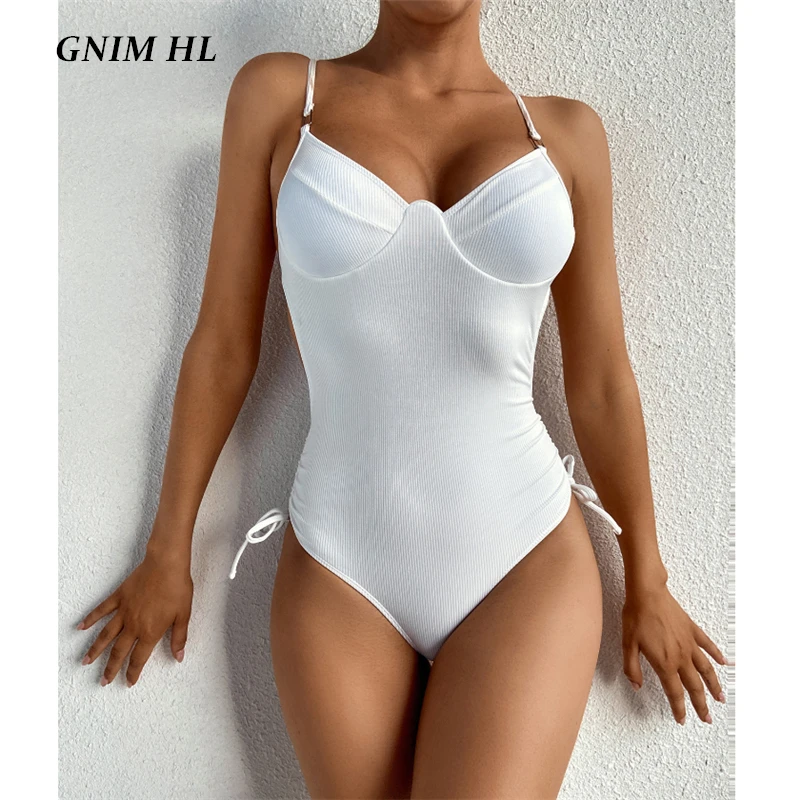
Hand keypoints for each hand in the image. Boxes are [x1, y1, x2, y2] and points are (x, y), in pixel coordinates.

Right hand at [77, 550, 193, 686]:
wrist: (166, 564)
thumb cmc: (177, 587)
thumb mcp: (183, 615)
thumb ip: (179, 638)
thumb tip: (179, 657)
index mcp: (150, 631)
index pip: (139, 658)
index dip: (133, 672)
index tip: (128, 682)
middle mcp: (133, 625)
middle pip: (119, 651)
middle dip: (111, 668)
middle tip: (103, 681)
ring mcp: (124, 610)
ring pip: (106, 635)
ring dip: (95, 650)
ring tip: (86, 662)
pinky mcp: (119, 597)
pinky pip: (102, 610)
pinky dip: (90, 619)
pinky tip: (80, 627)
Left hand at [622, 582, 727, 724]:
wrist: (647, 593)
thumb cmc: (636, 617)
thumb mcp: (628, 644)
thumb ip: (632, 668)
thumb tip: (636, 686)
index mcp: (664, 662)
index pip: (674, 692)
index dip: (678, 708)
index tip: (681, 719)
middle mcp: (680, 656)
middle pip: (694, 686)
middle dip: (701, 705)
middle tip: (707, 718)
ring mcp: (689, 643)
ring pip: (706, 670)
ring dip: (714, 686)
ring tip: (721, 699)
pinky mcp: (692, 630)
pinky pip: (708, 645)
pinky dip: (717, 655)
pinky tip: (724, 663)